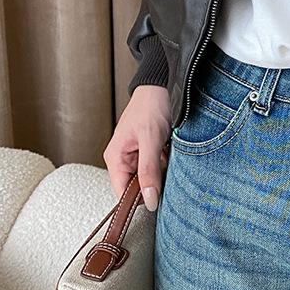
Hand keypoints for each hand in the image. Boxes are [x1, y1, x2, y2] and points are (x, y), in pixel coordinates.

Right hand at [102, 85, 170, 210]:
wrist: (165, 85)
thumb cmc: (151, 106)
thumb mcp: (150, 139)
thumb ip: (148, 171)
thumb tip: (148, 200)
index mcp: (115, 158)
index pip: (122, 194)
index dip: (139, 201)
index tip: (157, 204)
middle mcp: (124, 160)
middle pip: (138, 189)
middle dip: (154, 187)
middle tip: (168, 177)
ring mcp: (139, 157)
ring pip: (151, 180)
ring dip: (163, 175)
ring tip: (171, 161)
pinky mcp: (152, 153)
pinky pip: (160, 169)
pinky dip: (169, 166)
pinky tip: (174, 157)